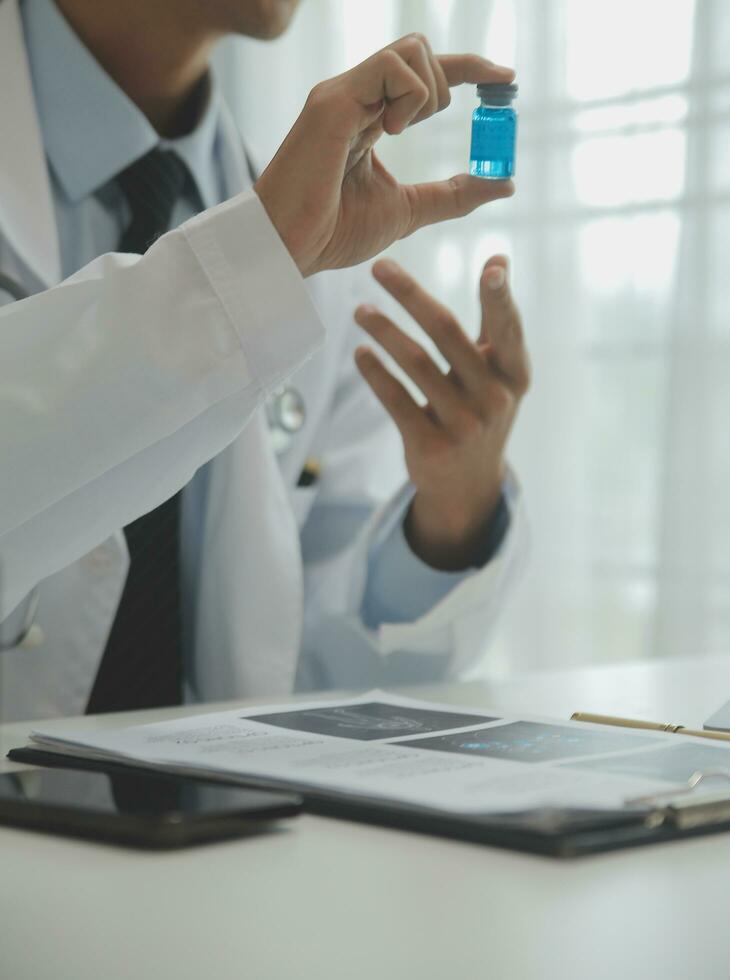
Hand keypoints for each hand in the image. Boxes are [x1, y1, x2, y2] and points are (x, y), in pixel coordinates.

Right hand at [255, 35, 514, 276]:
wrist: (289, 250)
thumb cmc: (334, 233)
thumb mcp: (409, 210)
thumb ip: (453, 195)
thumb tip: (503, 183)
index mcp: (369, 119)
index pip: (423, 76)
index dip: (468, 69)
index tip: (505, 78)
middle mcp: (355, 98)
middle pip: (420, 49)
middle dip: (457, 76)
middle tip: (457, 121)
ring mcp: (342, 95)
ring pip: (410, 50)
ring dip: (429, 93)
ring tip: (404, 135)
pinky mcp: (334, 101)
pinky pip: (393, 68)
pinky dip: (410, 98)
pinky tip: (390, 133)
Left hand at [353, 257, 529, 570]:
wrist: (467, 485)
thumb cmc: (481, 410)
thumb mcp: (499, 374)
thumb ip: (496, 321)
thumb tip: (498, 259)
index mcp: (515, 375)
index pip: (508, 329)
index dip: (500, 297)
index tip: (492, 266)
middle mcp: (494, 398)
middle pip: (448, 334)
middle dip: (411, 295)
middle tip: (379, 267)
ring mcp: (463, 425)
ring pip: (416, 363)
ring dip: (383, 331)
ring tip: (360, 311)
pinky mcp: (430, 445)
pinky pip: (395, 399)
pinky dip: (375, 372)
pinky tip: (361, 353)